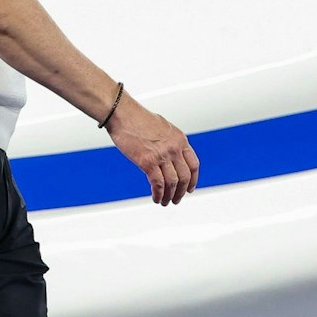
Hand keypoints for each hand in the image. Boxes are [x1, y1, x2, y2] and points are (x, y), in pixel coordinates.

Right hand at [104, 91, 200, 205]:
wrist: (122, 113)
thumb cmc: (136, 118)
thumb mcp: (162, 127)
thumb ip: (169, 140)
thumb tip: (168, 151)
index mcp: (180, 140)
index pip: (193, 164)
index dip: (193, 180)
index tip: (189, 189)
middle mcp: (174, 148)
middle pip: (185, 177)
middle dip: (181, 192)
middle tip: (177, 199)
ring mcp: (162, 155)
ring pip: (173, 183)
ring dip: (170, 196)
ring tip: (166, 202)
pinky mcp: (147, 162)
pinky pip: (158, 184)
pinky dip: (158, 194)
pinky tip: (156, 198)